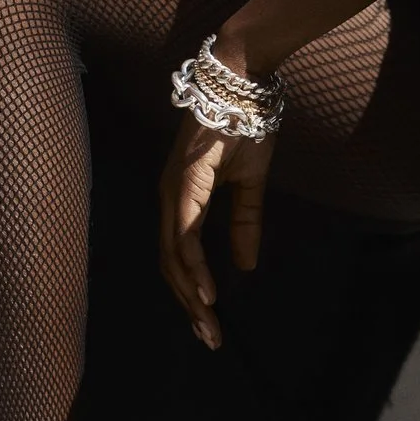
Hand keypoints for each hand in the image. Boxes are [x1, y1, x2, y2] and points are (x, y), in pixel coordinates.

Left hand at [158, 114, 273, 348]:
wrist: (241, 81)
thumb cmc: (244, 124)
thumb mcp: (250, 183)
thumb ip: (246, 223)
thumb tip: (245, 266)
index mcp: (182, 198)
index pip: (179, 256)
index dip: (190, 291)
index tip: (209, 323)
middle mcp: (170, 198)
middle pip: (170, 264)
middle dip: (187, 305)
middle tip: (209, 339)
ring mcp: (174, 190)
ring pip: (173, 255)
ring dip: (189, 294)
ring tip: (207, 325)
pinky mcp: (185, 181)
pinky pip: (185, 232)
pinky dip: (192, 265)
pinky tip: (204, 292)